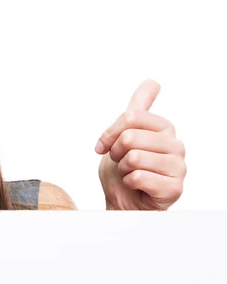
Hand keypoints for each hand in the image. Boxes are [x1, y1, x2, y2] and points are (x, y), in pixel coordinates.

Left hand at [95, 80, 185, 209]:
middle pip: (130, 137)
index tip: (105, 146)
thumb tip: (153, 81)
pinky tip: (136, 186)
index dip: (109, 133)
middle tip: (121, 163)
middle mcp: (176, 144)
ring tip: (130, 174)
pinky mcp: (174, 188)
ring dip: (122, 169)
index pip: (130, 117)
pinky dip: (128, 183)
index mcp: (164, 128)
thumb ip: (138, 108)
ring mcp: (178, 167)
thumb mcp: (124, 134)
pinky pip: (138, 177)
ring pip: (134, 157)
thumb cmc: (123, 169)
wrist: (122, 201)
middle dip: (115, 153)